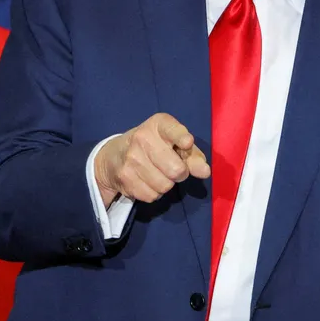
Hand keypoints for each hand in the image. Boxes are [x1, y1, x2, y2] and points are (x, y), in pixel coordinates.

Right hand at [94, 113, 209, 206]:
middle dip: (180, 173)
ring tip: (158, 173)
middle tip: (173, 168)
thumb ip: (193, 155)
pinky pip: (152, 196)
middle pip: (176, 169)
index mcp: (158, 124)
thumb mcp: (174, 143)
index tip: (187, 143)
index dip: (182, 138)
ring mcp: (131, 159)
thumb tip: (205, 172)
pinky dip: (154, 193)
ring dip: (166, 184)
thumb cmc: (154, 146)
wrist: (115, 155)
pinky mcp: (124, 178)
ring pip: (165, 186)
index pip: (172, 130)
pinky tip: (147, 181)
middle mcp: (142, 138)